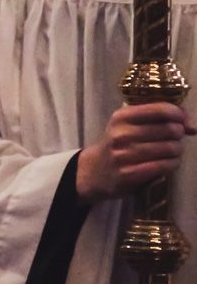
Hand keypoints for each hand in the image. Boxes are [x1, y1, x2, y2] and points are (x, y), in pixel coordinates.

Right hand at [76, 103, 194, 203]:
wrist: (95, 170)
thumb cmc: (119, 143)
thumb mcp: (129, 124)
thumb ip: (158, 118)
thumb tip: (192, 126)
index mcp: (121, 116)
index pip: (161, 109)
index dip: (180, 115)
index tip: (183, 122)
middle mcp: (121, 133)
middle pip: (171, 130)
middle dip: (179, 135)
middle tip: (173, 139)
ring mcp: (124, 155)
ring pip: (171, 148)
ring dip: (177, 151)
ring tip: (170, 152)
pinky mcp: (130, 174)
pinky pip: (165, 165)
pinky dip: (172, 164)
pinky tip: (167, 163)